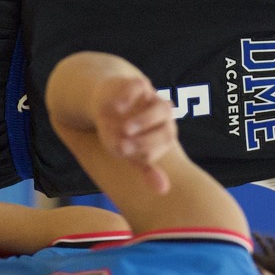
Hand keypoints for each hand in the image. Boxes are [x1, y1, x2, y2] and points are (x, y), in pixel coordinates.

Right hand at [91, 72, 179, 194]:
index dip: (145, 151)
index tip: (124, 153)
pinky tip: (118, 108)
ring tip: (124, 129)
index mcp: (165, 133)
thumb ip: (146, 169)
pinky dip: (130, 97)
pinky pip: (141, 88)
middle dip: (146, 140)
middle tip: (123, 146)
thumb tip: (164, 190)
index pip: (162, 146)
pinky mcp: (139, 84)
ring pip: (161, 108)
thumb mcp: (131, 151)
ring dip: (144, 121)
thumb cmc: (121, 131)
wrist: (107, 101)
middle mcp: (165, 116)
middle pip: (168, 130)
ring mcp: (153, 98)